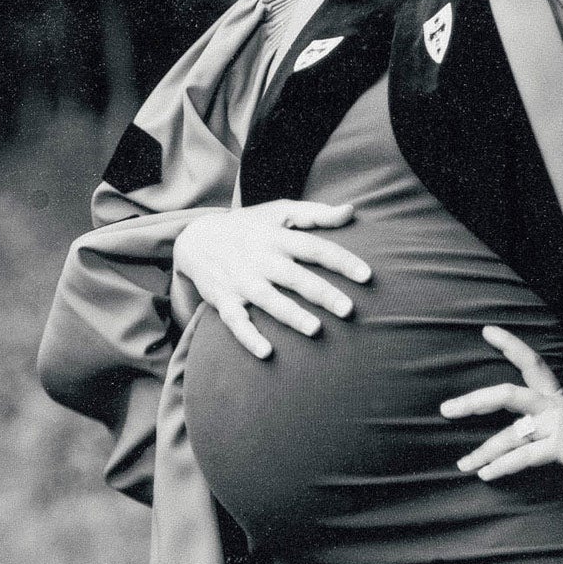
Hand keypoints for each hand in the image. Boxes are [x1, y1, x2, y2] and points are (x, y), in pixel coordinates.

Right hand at [172, 199, 371, 360]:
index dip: (341, 261)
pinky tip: (266, 352)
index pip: (314, 248)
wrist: (195, 239)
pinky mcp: (224, 301)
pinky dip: (248, 337)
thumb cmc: (248, 227)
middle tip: (348, 310)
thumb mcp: (278, 212)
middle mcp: (260, 259)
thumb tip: (351, 211)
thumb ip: (315, 214)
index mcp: (277, 237)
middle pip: (295, 276)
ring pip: (268, 300)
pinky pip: (236, 322)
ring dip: (291, 315)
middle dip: (322, 293)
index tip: (367, 276)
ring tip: (315, 330)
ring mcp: (241, 281)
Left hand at [440, 325, 562, 478]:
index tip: (486, 331)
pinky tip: (484, 473)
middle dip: (475, 401)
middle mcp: (555, 406)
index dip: (510, 345)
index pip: (532, 362)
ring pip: (511, 435)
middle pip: (508, 395)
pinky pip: (526, 457)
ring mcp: (558, 428)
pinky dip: (504, 465)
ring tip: (462, 465)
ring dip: (484, 451)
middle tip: (446, 409)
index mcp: (559, 391)